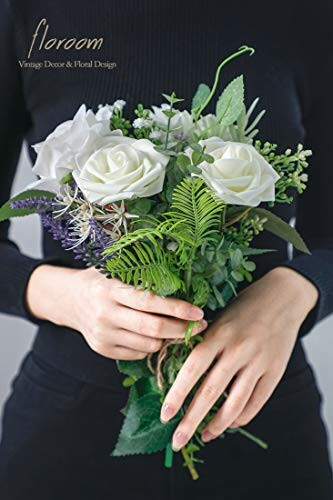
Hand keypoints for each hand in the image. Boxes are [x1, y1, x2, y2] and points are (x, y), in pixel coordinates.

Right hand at [26, 265, 205, 359]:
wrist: (69, 300)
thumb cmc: (101, 281)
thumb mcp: (115, 270)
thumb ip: (142, 275)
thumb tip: (183, 278)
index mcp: (110, 290)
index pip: (149, 302)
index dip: (177, 309)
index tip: (198, 312)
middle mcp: (105, 314)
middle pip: (152, 328)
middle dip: (181, 329)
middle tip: (200, 325)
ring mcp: (103, 334)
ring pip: (148, 344)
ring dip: (168, 339)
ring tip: (178, 328)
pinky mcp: (102, 349)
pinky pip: (138, 353)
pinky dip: (152, 345)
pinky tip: (154, 335)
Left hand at [160, 267, 317, 450]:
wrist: (281, 298)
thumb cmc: (242, 309)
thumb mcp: (218, 319)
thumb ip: (203, 344)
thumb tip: (181, 377)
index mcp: (218, 334)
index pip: (192, 369)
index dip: (177, 394)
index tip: (165, 414)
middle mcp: (237, 349)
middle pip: (210, 392)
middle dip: (190, 421)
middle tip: (176, 441)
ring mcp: (258, 362)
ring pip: (235, 403)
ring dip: (216, 425)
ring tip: (203, 436)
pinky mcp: (275, 371)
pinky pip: (256, 402)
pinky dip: (240, 417)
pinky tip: (228, 424)